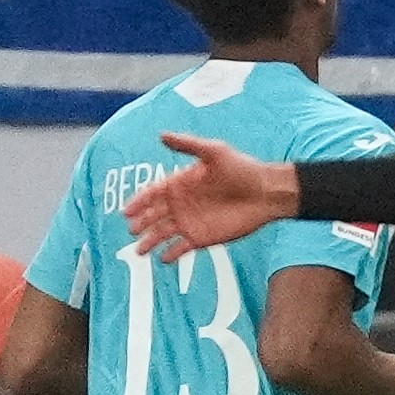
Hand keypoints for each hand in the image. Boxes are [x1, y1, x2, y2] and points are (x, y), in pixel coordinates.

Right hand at [124, 133, 296, 256]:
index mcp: (180, 184)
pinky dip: (172, 254)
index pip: (152, 194)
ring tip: (140, 251)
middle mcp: (181, 204)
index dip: (138, 202)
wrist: (268, 192)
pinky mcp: (203, 237)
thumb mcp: (215, 152)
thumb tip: (162, 135)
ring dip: (150, 242)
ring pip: (163, 234)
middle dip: (141, 223)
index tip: (127, 212)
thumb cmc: (243, 169)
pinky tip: (164, 259)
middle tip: (133, 230)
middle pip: (154, 216)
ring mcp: (191, 221)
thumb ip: (189, 145)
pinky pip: (182, 247)